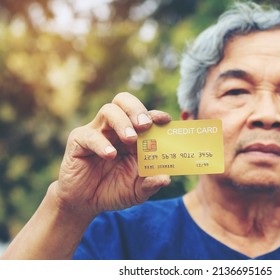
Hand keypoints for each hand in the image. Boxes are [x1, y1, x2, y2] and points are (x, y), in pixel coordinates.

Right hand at [54, 92, 170, 215]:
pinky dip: (101, 143)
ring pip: (108, 111)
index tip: (165, 121)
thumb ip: (150, 184)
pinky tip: (110, 155)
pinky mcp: (78, 142)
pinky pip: (89, 135)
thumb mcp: (137, 191)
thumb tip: (166, 179)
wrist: (86, 204)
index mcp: (133, 136)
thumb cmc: (114, 191)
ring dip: (122, 122)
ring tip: (131, 139)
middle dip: (137, 109)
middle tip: (145, 125)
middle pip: (124, 101)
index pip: (143, 115)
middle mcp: (115, 129)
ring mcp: (96, 133)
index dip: (154, 114)